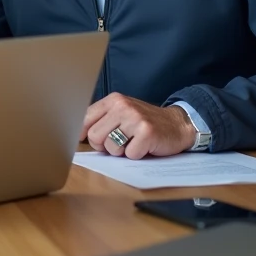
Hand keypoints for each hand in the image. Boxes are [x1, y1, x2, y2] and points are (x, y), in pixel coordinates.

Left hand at [80, 93, 194, 158]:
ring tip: (132, 143)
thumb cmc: (145, 122)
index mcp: (113, 100)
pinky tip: (144, 146)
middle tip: (119, 142)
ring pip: (110, 147)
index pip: (85, 119)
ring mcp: (135, 119)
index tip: (88, 140)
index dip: (84, 134)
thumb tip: (77, 134)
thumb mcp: (122, 113)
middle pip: (94, 136)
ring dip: (121, 151)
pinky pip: (130, 155)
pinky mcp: (147, 133)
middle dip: (104, 145)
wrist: (178, 124)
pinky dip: (136, 155)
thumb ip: (101, 119)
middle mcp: (122, 107)